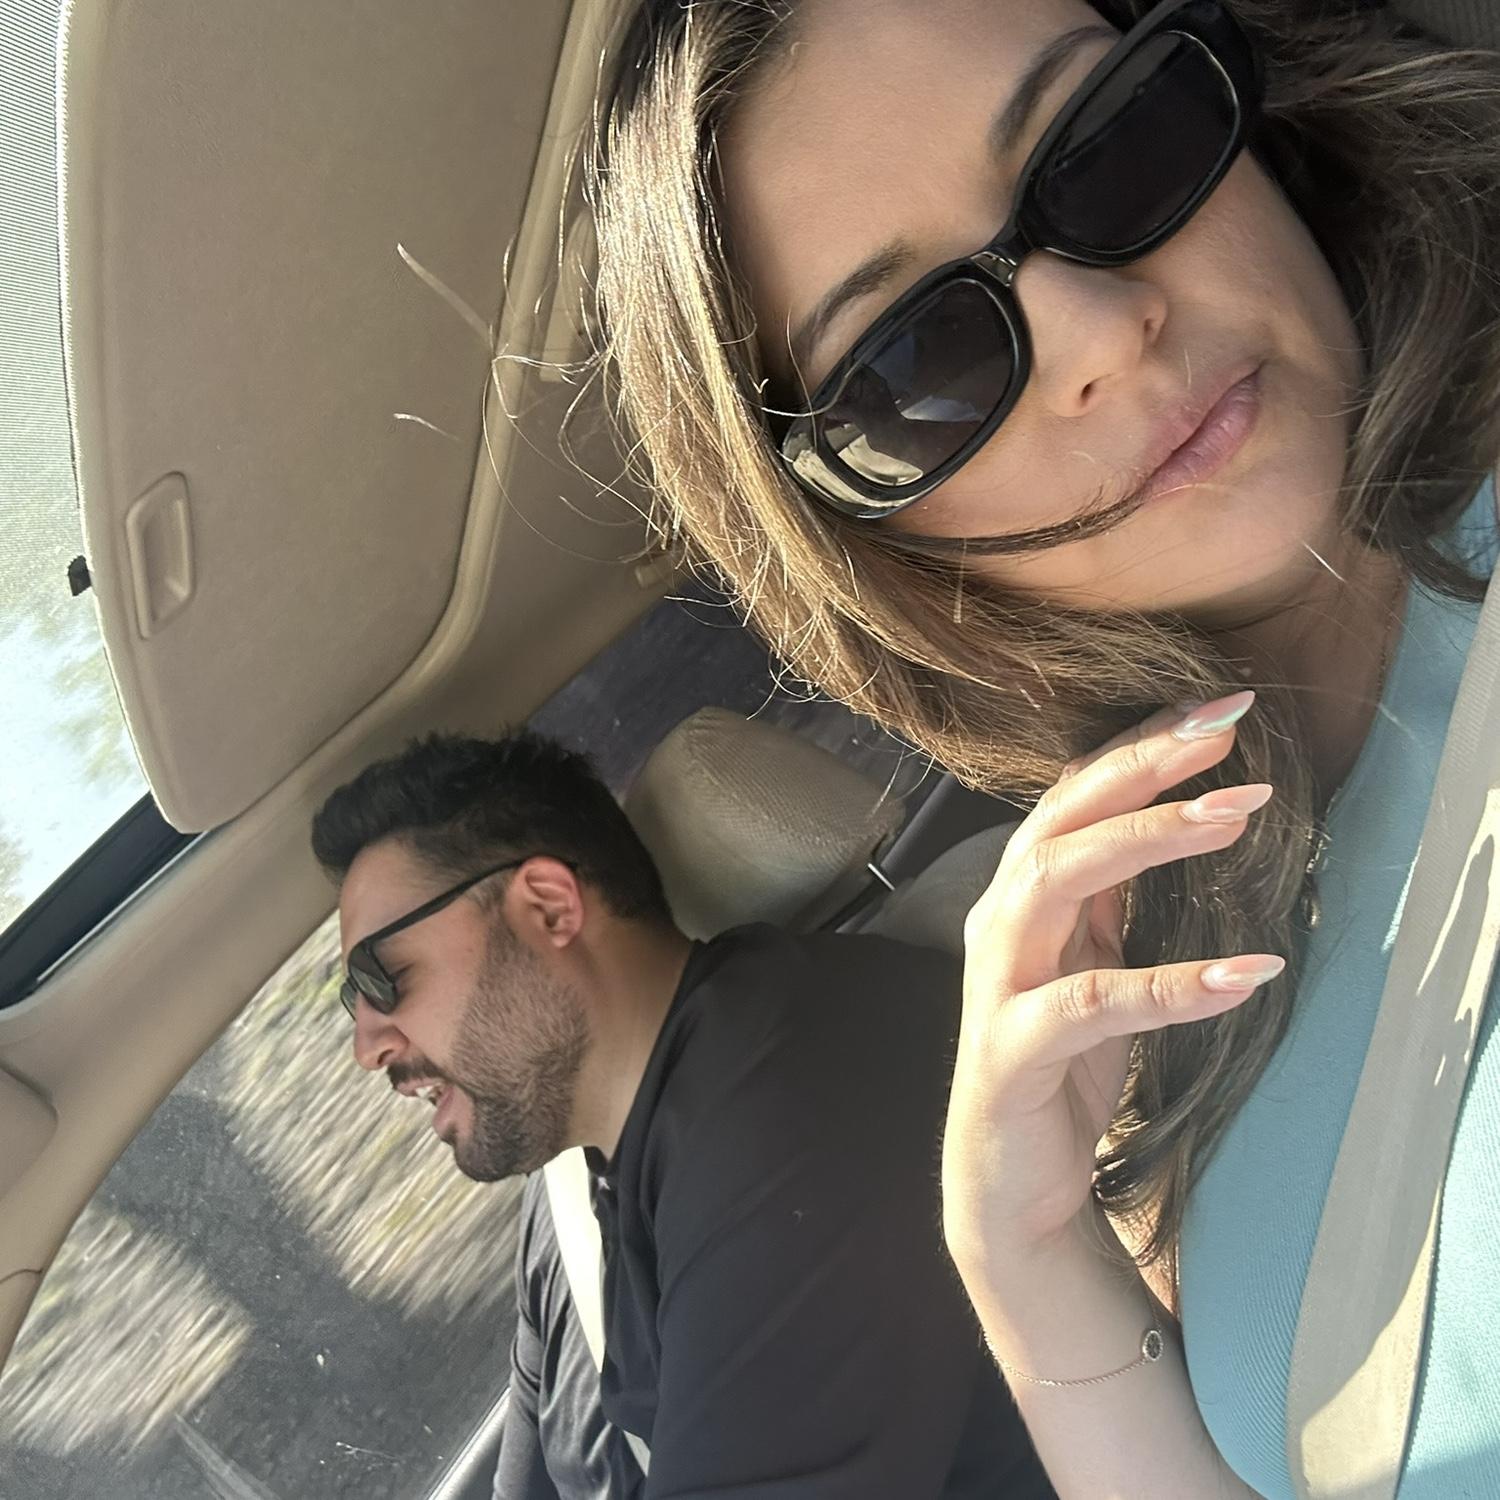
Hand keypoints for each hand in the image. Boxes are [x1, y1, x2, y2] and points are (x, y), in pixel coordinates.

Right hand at [943, 691, 1282, 1272]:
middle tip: (1228, 737)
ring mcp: (997, 983)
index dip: (1139, 748)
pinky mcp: (1013, 1050)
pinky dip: (1171, 984)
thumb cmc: (1058, 1067)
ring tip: (1234, 817)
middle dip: (1141, 769)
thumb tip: (1170, 816)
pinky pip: (1092, 1004)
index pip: (1071, 797)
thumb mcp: (1092, 964)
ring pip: (1056, 881)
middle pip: (1057, 818)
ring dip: (1146, 841)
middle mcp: (998, 923)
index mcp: (1018, 898)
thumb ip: (1109, 898)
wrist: (1010, 1184)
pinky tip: (1246, 974)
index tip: (1217, 709)